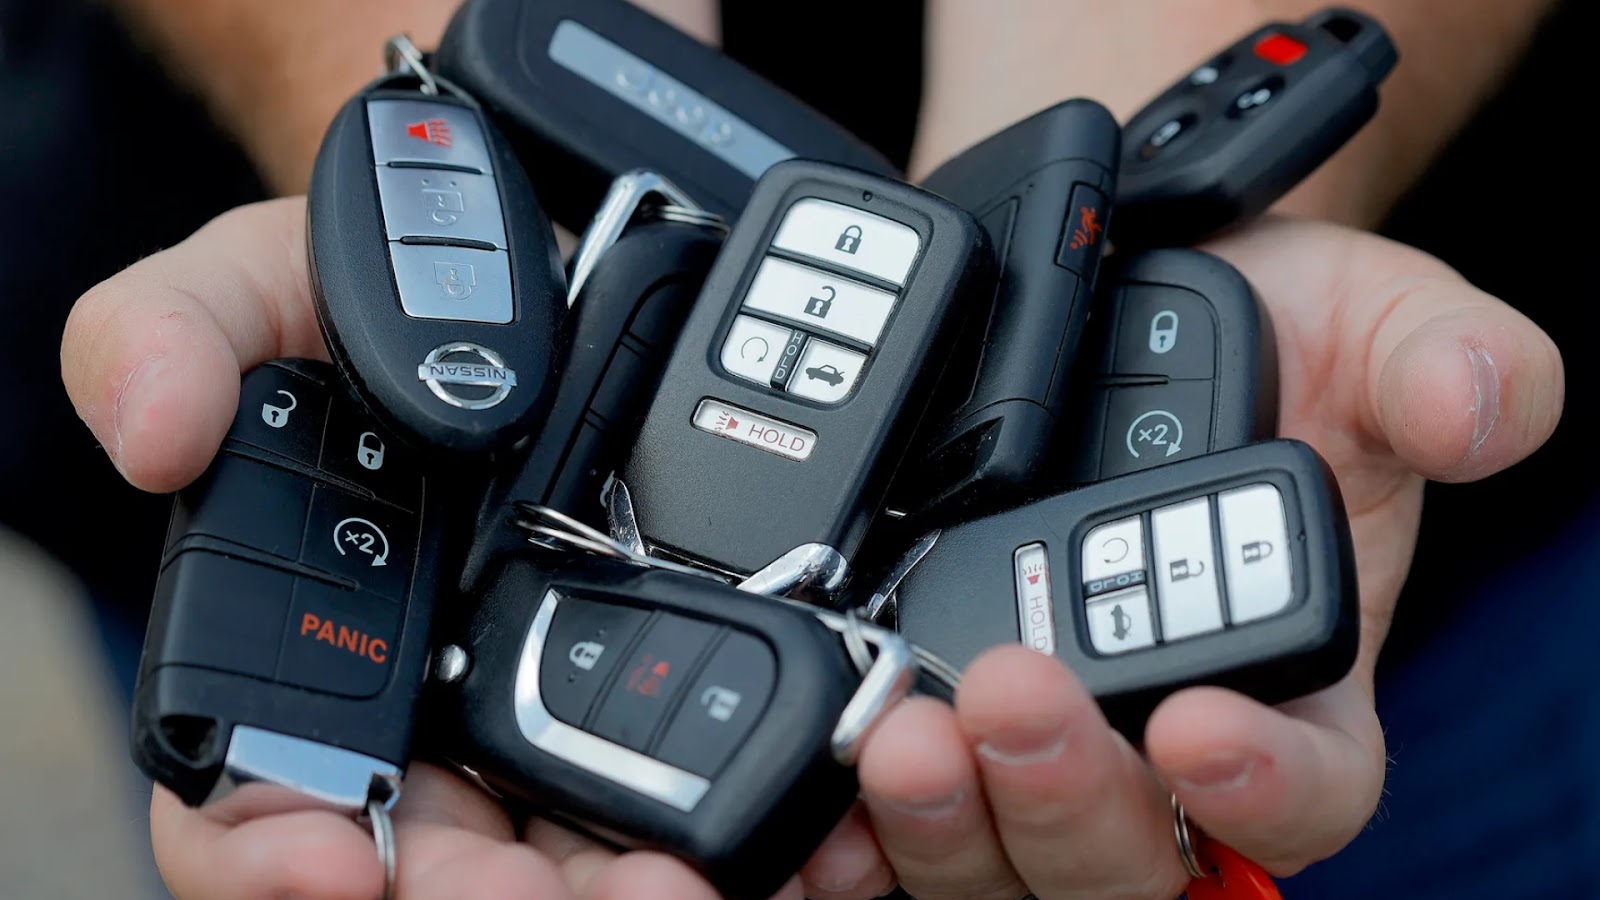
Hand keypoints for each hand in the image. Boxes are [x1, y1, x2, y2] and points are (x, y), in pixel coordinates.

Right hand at [58, 198, 807, 899]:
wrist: (540, 279)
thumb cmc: (379, 303)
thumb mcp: (259, 287)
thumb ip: (175, 337)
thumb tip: (151, 431)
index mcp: (298, 656)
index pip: (246, 811)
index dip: (264, 862)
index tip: (328, 866)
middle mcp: (422, 714)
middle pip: (438, 866)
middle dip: (491, 898)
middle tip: (583, 894)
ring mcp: (546, 707)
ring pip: (572, 855)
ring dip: (621, 888)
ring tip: (684, 883)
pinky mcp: (661, 682)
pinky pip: (694, 787)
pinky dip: (739, 828)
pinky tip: (801, 836)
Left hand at [795, 216, 1564, 898]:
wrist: (1118, 302)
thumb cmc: (1262, 337)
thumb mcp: (1371, 319)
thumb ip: (1441, 358)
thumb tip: (1479, 402)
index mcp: (1299, 680)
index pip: (1311, 791)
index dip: (1264, 787)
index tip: (1197, 724)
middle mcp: (1162, 738)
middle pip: (1131, 855)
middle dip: (1068, 795)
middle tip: (1008, 691)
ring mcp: (1042, 742)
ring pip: (1002, 860)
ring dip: (949, 822)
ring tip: (902, 732)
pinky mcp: (936, 721)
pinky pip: (899, 828)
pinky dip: (860, 834)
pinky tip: (821, 812)